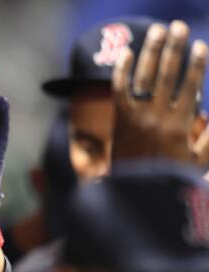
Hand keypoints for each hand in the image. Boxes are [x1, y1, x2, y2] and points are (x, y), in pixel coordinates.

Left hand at [111, 20, 208, 164]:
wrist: (132, 194)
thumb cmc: (167, 178)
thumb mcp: (197, 162)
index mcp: (179, 125)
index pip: (190, 86)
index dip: (196, 64)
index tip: (200, 46)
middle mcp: (157, 117)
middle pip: (167, 75)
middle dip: (174, 49)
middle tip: (178, 28)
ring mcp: (135, 118)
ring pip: (143, 77)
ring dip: (151, 51)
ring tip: (158, 31)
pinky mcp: (119, 120)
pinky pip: (119, 91)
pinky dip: (121, 71)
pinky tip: (126, 53)